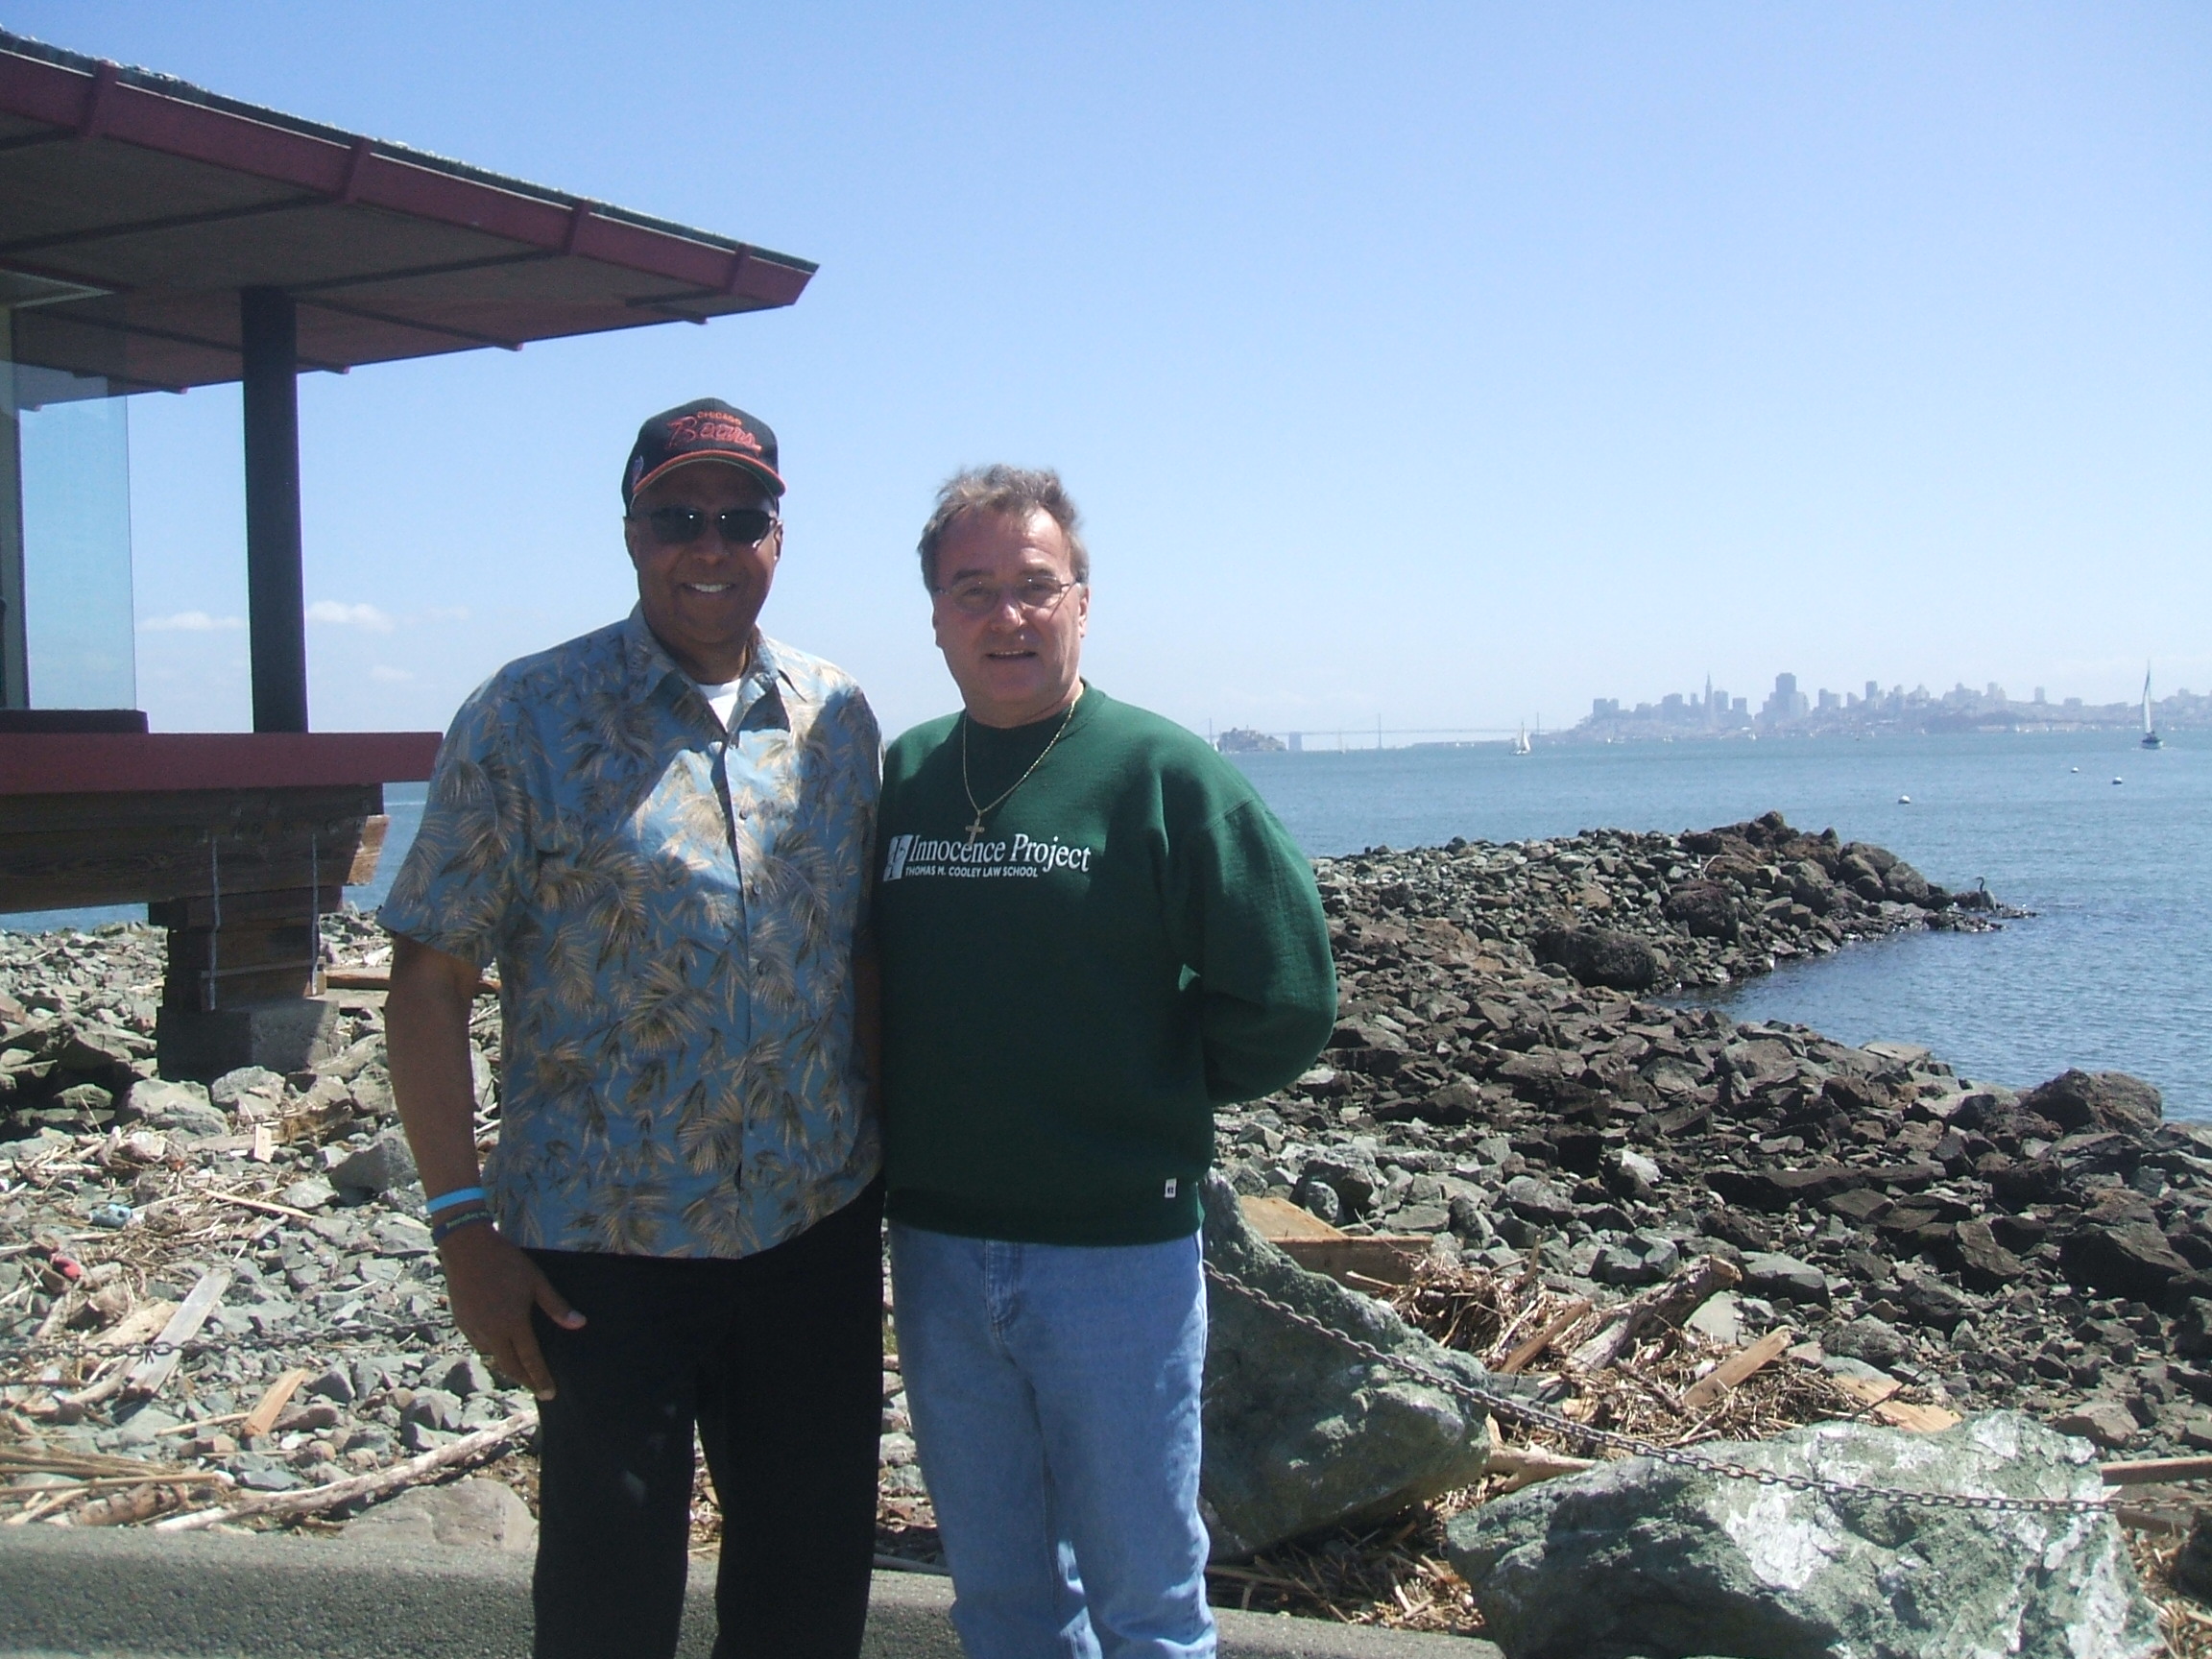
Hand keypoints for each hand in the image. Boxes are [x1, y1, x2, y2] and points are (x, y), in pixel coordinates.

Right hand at [435, 1224, 584, 1399]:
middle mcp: (492, 1332)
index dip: (540, 1379)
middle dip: (524, 1380)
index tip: (550, 1394)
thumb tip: (579, 1324)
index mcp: (513, 1323)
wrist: (467, 1248)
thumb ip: (556, 1306)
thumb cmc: (507, 1262)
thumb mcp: (537, 1281)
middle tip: (537, 1388)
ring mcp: (473, 1328)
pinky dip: (491, 1348)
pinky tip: (498, 1343)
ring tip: (520, 1365)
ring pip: (492, 1355)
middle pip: (509, 1366)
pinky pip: (478, 1343)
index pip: (530, 1360)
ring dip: (507, 1363)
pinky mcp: (461, 1321)